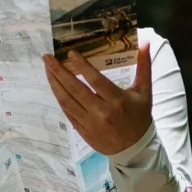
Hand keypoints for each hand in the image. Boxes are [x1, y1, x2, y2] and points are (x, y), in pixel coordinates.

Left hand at [44, 36, 153, 157]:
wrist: (134, 149)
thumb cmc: (139, 117)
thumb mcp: (144, 92)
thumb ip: (144, 66)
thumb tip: (144, 42)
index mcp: (117, 101)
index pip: (95, 80)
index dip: (81, 66)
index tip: (70, 53)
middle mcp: (101, 112)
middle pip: (75, 89)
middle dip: (59, 71)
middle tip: (47, 57)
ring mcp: (89, 123)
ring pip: (66, 101)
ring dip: (54, 83)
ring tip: (47, 68)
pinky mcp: (82, 130)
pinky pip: (67, 111)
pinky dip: (59, 97)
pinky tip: (54, 85)